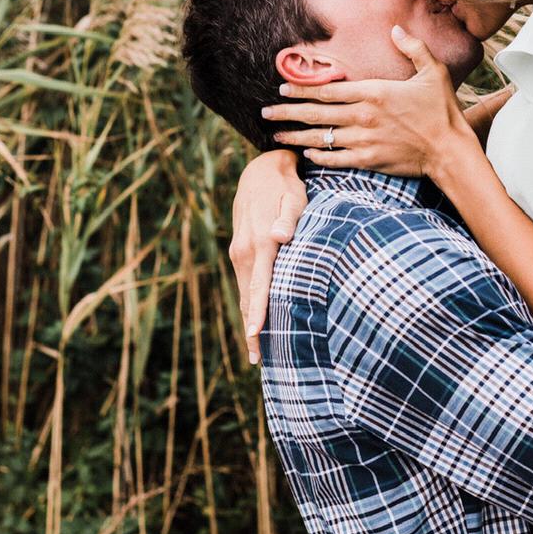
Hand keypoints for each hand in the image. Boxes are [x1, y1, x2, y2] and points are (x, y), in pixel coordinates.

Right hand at [229, 149, 307, 363]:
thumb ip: (288, 218)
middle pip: (247, 298)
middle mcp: (244, 251)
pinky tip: (253, 320)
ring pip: (243, 293)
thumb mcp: (293, 197)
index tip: (256, 337)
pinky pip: (244, 284)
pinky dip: (248, 304)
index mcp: (259, 243)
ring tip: (256, 350)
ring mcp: (239, 252)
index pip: (258, 286)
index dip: (257, 313)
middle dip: (251, 330)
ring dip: (248, 320)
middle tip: (258, 361)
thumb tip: (280, 237)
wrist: (260, 172)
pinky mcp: (240, 251)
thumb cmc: (286, 187)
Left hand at [260, 24, 475, 178]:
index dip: (302, 88)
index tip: (282, 88)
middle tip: (266, 113)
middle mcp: (363, 116)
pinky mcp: (369, 160)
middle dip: (288, 113)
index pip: (328, 89)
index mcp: (374, 92)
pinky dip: (319, 156)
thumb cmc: (442, 110)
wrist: (450, 150)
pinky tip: (307, 153)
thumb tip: (396, 29)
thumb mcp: (432, 71)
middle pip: (316, 114)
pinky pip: (336, 159)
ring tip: (276, 136)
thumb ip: (412, 47)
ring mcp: (364, 140)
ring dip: (296, 137)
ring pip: (321, 138)